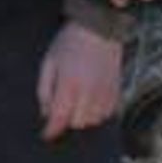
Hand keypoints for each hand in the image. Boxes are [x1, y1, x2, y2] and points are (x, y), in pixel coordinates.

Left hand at [36, 21, 125, 139]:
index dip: (51, 130)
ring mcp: (105, 93)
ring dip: (82, 117)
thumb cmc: (70, 43)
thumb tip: (46, 113)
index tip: (46, 134)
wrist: (99, 28)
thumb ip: (44, 90)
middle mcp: (90, 92)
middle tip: (62, 106)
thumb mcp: (49, 62)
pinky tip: (91, 101)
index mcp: (70, 84)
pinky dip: (97, 113)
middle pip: (76, 123)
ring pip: (92, 121)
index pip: (60, 118)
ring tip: (77, 102)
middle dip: (66, 119)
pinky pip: (106, 114)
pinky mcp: (116, 91)